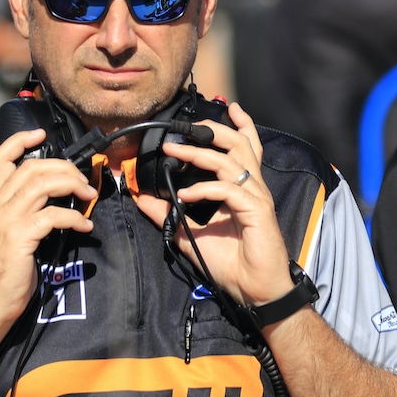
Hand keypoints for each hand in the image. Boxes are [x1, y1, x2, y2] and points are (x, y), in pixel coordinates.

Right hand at [0, 129, 96, 334]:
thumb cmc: (6, 271)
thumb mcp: (12, 233)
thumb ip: (27, 212)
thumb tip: (59, 198)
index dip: (20, 140)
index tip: (42, 133)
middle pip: (32, 167)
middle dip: (65, 168)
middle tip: (84, 181)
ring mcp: (5, 220)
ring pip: (42, 184)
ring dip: (73, 186)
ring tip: (90, 198)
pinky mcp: (19, 237)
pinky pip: (53, 215)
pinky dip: (75, 217)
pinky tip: (85, 227)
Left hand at [134, 102, 293, 307]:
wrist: (254, 290)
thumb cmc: (231, 262)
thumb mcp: (189, 233)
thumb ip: (167, 213)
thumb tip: (139, 196)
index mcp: (244, 187)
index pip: (246, 146)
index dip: (239, 124)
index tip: (225, 106)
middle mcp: (253, 187)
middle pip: (239, 144)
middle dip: (212, 131)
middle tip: (185, 129)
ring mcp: (256, 197)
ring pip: (232, 161)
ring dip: (200, 155)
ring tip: (174, 154)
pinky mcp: (257, 211)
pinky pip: (229, 190)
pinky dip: (205, 189)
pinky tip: (185, 195)